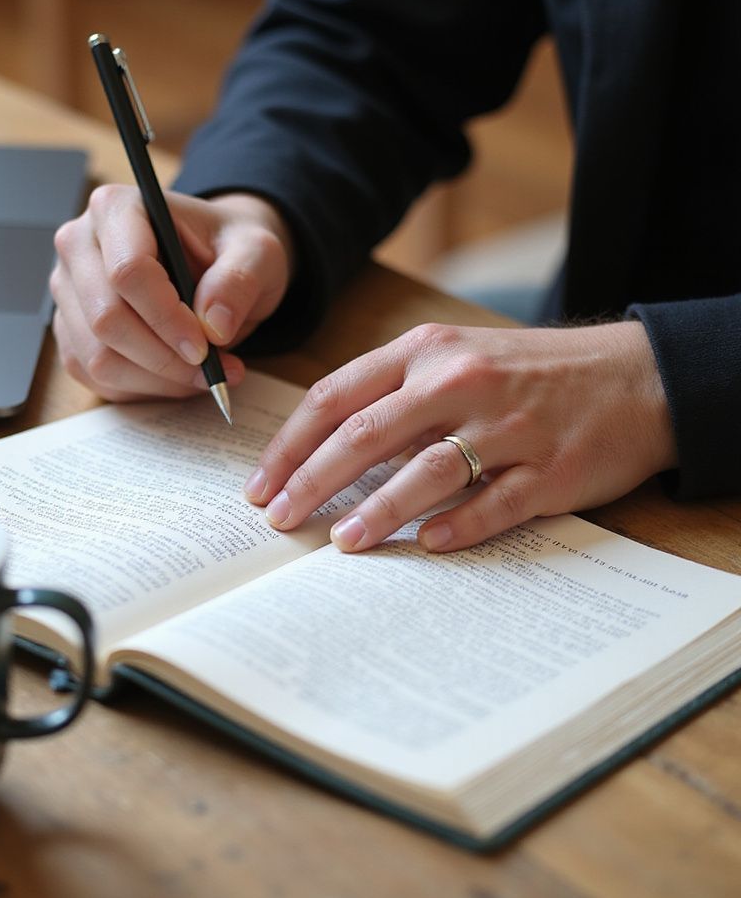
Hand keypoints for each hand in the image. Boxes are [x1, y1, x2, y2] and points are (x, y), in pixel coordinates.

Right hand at [50, 185, 292, 401]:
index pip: (128, 271)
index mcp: (117, 208)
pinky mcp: (71, 331)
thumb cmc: (227, 248)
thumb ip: (239, 280)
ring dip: (157, 379)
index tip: (205, 346)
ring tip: (206, 374)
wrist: (214, 261)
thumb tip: (214, 325)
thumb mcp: (257, 253)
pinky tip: (178, 377)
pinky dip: (143, 389)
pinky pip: (96, 378)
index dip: (166, 318)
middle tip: (214, 370)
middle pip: (106, 320)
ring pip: (98, 357)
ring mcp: (70, 292)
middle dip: (164, 358)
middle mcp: (79, 246)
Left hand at [243, 321, 676, 551]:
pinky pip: (495, 503)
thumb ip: (393, 393)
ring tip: (340, 542)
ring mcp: (508, 426)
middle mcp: (461, 381)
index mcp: (427, 351)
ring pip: (426, 471)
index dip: (290, 444)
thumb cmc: (529, 372)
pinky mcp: (551, 469)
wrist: (637, 375)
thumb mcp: (456, 357)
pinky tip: (426, 546)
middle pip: (366, 435)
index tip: (260, 484)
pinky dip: (458, 527)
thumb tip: (321, 449)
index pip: (336, 396)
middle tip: (280, 520)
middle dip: (312, 481)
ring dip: (376, 510)